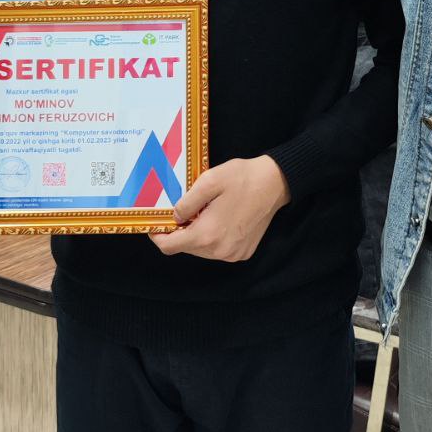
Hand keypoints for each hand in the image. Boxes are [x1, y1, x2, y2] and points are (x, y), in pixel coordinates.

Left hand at [150, 156, 290, 262]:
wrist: (276, 183)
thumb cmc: (242, 178)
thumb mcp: (208, 181)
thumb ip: (185, 202)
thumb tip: (173, 217)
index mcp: (207, 235)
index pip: (170, 247)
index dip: (158, 237)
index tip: (156, 225)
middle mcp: (219, 250)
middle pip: (186, 248)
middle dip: (180, 231)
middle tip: (184, 211)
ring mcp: (233, 254)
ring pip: (202, 250)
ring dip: (197, 235)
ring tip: (205, 212)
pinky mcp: (244, 252)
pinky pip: (219, 250)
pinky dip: (214, 238)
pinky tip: (222, 218)